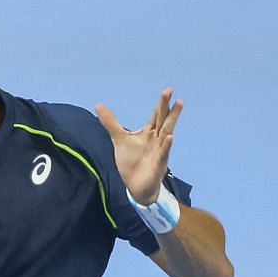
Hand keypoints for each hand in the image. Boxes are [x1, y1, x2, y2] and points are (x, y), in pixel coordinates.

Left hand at [95, 88, 181, 206]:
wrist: (135, 186)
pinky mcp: (159, 164)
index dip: (161, 103)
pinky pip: (163, 153)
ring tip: (179, 105)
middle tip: (171, 92)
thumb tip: (99, 105)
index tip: (167, 90)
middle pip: (163, 120)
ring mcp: (160, 151)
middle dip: (167, 107)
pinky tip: (170, 137)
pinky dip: (167, 146)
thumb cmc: (131, 162)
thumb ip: (111, 123)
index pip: (156, 115)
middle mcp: (157, 139)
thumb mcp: (119, 139)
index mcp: (149, 132)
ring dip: (172, 120)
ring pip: (167, 133)